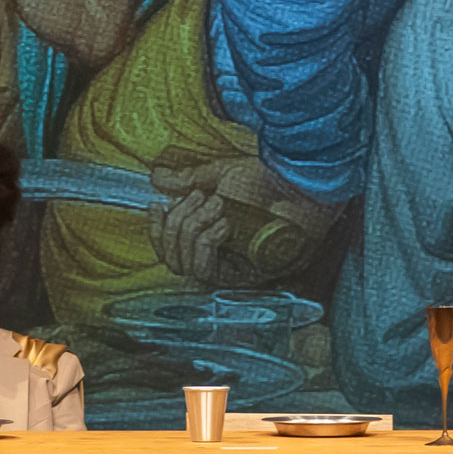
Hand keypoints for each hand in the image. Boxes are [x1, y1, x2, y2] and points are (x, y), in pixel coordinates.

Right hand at [146, 158, 339, 283]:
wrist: (297, 185)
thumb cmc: (268, 180)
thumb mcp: (220, 175)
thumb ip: (187, 180)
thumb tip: (156, 177)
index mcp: (209, 236)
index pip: (168, 249)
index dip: (155, 230)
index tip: (155, 203)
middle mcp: (216, 258)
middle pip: (172, 259)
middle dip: (176, 223)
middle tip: (200, 197)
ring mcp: (230, 270)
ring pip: (184, 265)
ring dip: (191, 230)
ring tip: (216, 205)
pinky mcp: (243, 278)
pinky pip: (205, 271)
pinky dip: (206, 244)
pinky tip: (224, 223)